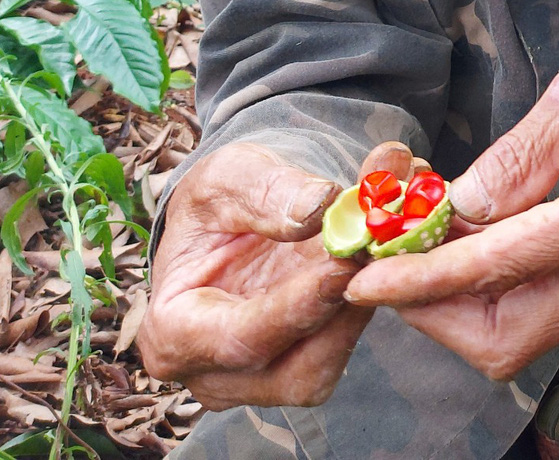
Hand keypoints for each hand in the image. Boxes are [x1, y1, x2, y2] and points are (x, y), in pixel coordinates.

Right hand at [140, 140, 412, 407]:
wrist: (234, 217)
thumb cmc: (218, 201)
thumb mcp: (230, 176)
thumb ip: (267, 192)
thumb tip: (318, 208)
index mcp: (174, 332)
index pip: (237, 339)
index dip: (293, 309)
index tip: (339, 268)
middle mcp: (215, 374)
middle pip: (291, 369)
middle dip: (341, 311)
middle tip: (379, 249)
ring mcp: (259, 382)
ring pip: (326, 366)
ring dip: (362, 307)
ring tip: (384, 244)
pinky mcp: (302, 369)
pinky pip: (342, 350)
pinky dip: (368, 304)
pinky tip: (383, 259)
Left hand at [343, 20, 558, 380]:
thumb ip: (524, 154)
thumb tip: (458, 208)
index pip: (503, 268)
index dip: (425, 278)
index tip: (367, 280)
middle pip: (512, 335)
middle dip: (435, 313)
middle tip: (388, 267)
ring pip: (531, 332)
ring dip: (464, 307)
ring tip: (424, 248)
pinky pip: (556, 306)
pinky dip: (501, 291)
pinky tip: (475, 243)